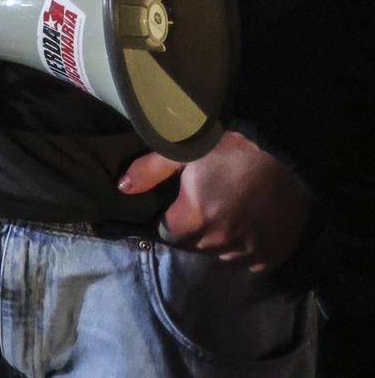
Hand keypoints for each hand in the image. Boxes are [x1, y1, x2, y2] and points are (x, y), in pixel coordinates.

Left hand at [119, 131, 311, 270]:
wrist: (287, 153)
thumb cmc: (231, 147)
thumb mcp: (184, 151)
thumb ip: (150, 171)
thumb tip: (121, 188)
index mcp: (195, 218)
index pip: (168, 232)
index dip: (171, 219)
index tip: (181, 206)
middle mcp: (220, 241)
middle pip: (195, 245)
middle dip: (195, 230)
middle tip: (207, 205)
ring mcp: (248, 251)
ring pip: (222, 254)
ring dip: (221, 240)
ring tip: (229, 215)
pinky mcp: (272, 254)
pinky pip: (250, 261)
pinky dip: (247, 248)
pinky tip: (250, 227)